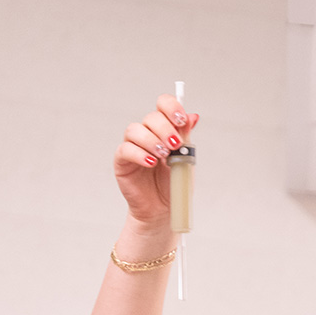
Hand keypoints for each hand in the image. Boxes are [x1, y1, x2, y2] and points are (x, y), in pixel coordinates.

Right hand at [113, 94, 198, 230]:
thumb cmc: (172, 184)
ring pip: (135, 130)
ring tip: (163, 156)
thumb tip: (193, 116)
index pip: (163, 105)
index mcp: (164, 129)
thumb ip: (186, 137)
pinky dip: (139, 154)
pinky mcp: (122, 161)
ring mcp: (133, 146)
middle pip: (151, 117)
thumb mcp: (185, 159)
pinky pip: (125, 150)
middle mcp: (147, 134)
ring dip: (151, 140)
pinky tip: (151, 163)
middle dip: (164, 128)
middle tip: (174, 145)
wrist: (162, 210)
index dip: (172, 107)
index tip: (181, 120)